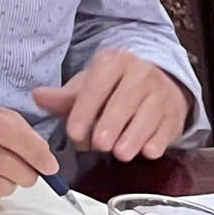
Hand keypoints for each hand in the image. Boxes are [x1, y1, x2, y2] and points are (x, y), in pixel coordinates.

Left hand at [36, 51, 190, 160]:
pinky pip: (166, 129)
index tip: (73, 131)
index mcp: (114, 61)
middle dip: (110, 125)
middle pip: (124, 101)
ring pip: (148, 116)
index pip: (97, 85)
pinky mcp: (175, 115)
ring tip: (120, 153)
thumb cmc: (115, 88)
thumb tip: (38, 97)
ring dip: (133, 136)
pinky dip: (157, 142)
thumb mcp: (89, 86)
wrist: (158, 85)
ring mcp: (162, 94)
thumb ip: (65, 97)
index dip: (84, 110)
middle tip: (98, 144)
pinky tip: (147, 151)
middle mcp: (141, 73)